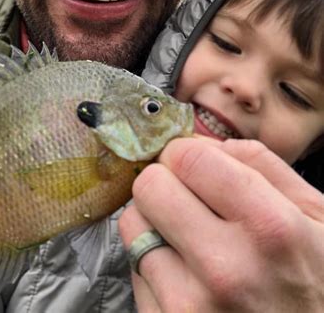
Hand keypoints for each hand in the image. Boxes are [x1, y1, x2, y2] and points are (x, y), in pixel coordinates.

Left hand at [119, 137, 323, 311]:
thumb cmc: (317, 284)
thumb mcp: (317, 218)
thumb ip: (263, 164)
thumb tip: (203, 142)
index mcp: (269, 228)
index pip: (188, 157)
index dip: (185, 151)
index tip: (191, 162)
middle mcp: (225, 268)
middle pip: (149, 186)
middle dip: (165, 180)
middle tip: (185, 195)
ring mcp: (189, 304)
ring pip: (133, 224)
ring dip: (154, 220)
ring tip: (188, 238)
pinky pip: (135, 268)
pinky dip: (154, 261)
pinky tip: (186, 273)